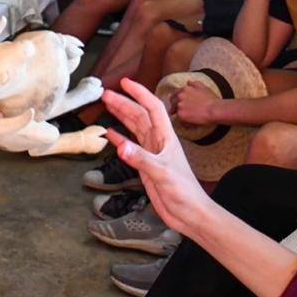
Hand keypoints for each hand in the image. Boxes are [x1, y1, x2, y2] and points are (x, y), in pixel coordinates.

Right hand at [102, 78, 210, 237]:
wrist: (191, 215)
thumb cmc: (184, 192)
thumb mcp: (162, 173)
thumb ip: (141, 159)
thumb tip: (120, 145)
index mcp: (165, 137)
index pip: (152, 108)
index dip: (140, 93)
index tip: (124, 82)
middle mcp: (158, 141)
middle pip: (139, 115)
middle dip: (124, 102)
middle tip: (105, 94)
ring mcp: (152, 152)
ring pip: (134, 127)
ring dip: (121, 115)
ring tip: (106, 105)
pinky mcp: (146, 164)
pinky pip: (130, 145)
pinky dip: (119, 138)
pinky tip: (109, 134)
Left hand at [173, 80, 219, 125]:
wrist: (215, 110)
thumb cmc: (211, 99)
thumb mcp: (203, 87)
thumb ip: (194, 83)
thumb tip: (188, 82)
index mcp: (184, 89)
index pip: (175, 94)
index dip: (176, 99)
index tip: (177, 103)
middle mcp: (179, 96)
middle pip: (173, 102)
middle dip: (175, 106)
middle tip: (178, 112)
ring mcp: (179, 105)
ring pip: (176, 111)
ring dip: (180, 114)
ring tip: (187, 119)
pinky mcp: (180, 115)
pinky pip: (180, 120)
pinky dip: (184, 122)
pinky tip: (191, 124)